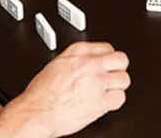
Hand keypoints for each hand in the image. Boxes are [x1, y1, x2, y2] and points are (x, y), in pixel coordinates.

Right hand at [0, 42, 129, 137]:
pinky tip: (107, 101)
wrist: (37, 112)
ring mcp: (97, 83)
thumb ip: (77, 58)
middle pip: (121, 60)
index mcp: (78, 52)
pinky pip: (119, 98)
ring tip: (110, 89)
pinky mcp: (100, 102)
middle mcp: (90, 64)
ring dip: (118, 85)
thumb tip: (89, 60)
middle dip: (118, 68)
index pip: (108, 47)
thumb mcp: (57, 63)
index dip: (108, 58)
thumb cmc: (41, 92)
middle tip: (114, 75)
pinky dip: (115, 101)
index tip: (107, 63)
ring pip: (124, 79)